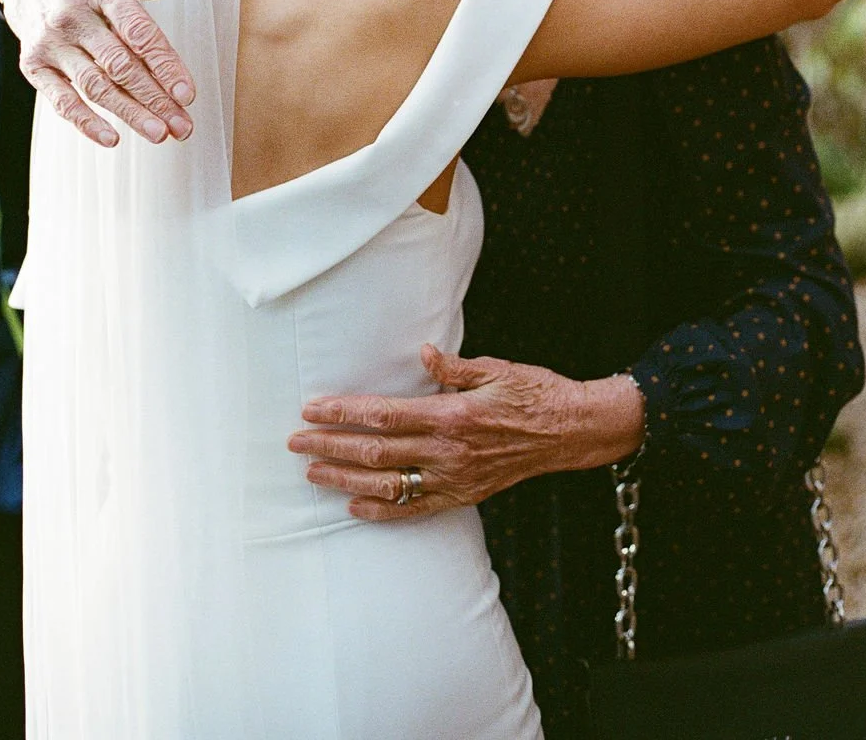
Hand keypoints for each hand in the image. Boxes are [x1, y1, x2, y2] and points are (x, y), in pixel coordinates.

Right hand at [2, 0, 195, 147]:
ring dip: (129, 114)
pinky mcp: (34, 65)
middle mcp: (72, 14)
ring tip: (159, 133)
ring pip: (96, 86)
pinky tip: (111, 138)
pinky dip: (86, 122)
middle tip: (182, 125)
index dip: (165, 65)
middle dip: (155, 99)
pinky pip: (61, 100)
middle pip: (120, 65)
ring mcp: (51, 42)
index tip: (188, 94)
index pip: (138, 32)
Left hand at [287, 345, 644, 521]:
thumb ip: (453, 366)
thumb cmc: (533, 392)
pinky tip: (355, 505)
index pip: (384, 414)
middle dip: (331, 446)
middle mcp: (449, 451)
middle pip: (376, 451)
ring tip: (313, 471)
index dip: (344, 412)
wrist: (570, 432)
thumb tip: (422, 354)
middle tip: (295, 441)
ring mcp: (455, 478)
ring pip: (388, 483)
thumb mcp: (495, 369)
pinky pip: (415, 509)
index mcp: (452, 414)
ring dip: (345, 478)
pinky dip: (382, 510)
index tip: (313, 408)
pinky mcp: (463, 496)